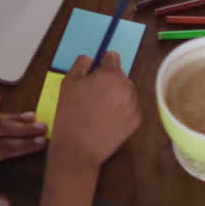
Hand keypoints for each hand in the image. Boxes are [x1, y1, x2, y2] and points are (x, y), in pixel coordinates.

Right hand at [49, 52, 140, 171]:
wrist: (78, 148)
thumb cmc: (70, 114)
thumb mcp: (68, 83)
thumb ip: (80, 65)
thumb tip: (89, 59)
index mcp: (110, 74)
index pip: (112, 57)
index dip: (103, 62)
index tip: (96, 70)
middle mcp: (126, 87)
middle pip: (120, 75)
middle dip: (109, 80)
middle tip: (94, 94)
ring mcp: (134, 105)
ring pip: (126, 92)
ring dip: (117, 94)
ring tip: (100, 108)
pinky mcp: (136, 121)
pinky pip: (130, 108)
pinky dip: (122, 110)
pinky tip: (107, 118)